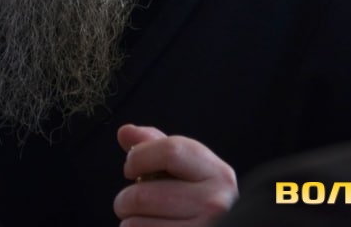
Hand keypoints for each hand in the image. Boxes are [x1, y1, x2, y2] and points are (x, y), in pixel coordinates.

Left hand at [113, 124, 237, 225]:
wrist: (225, 226)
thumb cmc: (196, 199)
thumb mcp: (185, 167)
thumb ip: (155, 146)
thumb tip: (125, 132)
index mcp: (217, 173)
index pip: (170, 151)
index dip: (139, 157)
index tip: (130, 167)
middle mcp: (215, 203)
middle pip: (143, 195)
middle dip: (124, 199)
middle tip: (129, 202)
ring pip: (136, 223)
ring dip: (129, 221)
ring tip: (143, 219)